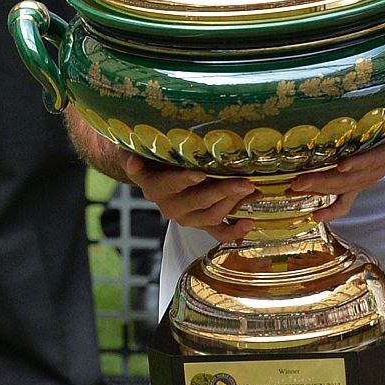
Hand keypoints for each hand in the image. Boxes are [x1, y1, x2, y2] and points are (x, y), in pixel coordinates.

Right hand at [123, 153, 257, 243]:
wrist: (155, 171)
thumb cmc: (154, 155)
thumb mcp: (142, 151)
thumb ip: (135, 156)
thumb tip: (132, 163)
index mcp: (155, 188)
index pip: (170, 185)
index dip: (184, 180)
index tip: (200, 174)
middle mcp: (170, 206)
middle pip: (199, 201)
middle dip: (224, 190)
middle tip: (244, 180)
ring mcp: (187, 217)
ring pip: (211, 215)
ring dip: (233, 203)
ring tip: (251, 189)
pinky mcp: (201, 223)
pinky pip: (218, 233)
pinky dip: (234, 231)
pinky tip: (249, 223)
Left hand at [289, 112, 384, 221]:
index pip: (378, 158)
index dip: (362, 163)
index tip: (342, 164)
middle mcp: (379, 167)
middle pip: (353, 178)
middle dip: (325, 181)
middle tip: (299, 180)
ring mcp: (368, 177)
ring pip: (344, 188)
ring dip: (319, 190)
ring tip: (294, 188)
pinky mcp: (359, 182)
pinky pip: (347, 200)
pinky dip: (332, 210)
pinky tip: (315, 215)